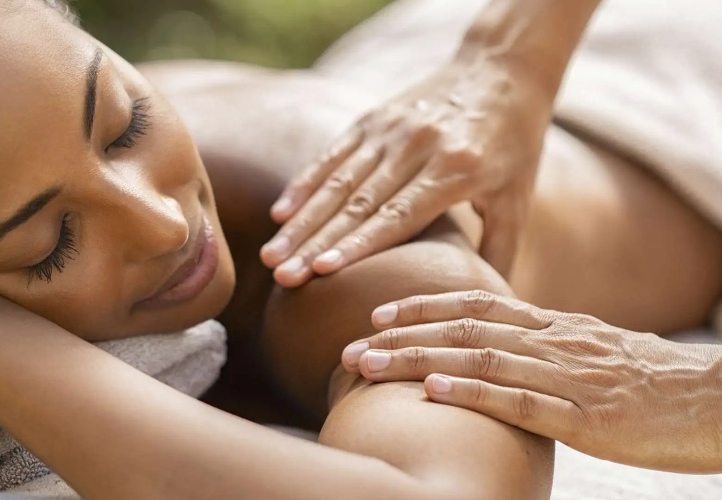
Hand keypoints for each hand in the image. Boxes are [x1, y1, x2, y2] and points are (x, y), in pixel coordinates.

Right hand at [261, 55, 551, 286]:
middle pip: (357, 204)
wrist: (501, 68)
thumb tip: (489, 309)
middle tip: (282, 275)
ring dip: (301, 221)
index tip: (322, 271)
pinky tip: (280, 213)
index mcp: (456, 169)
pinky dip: (305, 184)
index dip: (358, 244)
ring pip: (337, 182)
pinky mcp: (375, 118)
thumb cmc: (514, 142)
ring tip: (271, 255)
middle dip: (316, 242)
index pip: (398, 215)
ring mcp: (391, 129)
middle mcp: (417, 147)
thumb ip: (500, 250)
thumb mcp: (517, 196)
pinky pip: (333, 155)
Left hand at [341, 291, 721, 472]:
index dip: (421, 307)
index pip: (475, 305)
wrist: (716, 399)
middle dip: (401, 336)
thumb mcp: (590, 351)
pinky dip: (473, 393)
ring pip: (479, 359)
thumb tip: (495, 349)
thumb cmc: (650, 381)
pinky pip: (521, 400)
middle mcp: (552, 342)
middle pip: (463, 330)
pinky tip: (434, 391)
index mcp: (552, 326)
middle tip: (351, 346)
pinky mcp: (587, 416)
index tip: (377, 312)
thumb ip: (542, 346)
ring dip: (417, 361)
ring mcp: (568, 377)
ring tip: (368, 365)